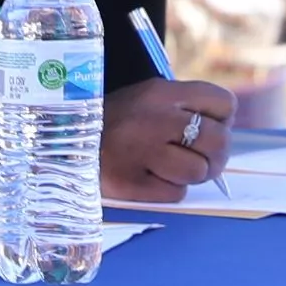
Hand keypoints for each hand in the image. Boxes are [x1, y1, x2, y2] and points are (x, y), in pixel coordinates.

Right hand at [102, 76, 242, 202]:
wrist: (62, 144)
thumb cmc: (114, 123)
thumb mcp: (146, 99)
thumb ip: (183, 108)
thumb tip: (222, 132)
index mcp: (162, 92)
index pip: (223, 103)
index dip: (223, 120)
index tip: (210, 128)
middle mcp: (155, 118)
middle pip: (219, 140)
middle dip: (216, 156)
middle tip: (202, 161)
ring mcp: (142, 152)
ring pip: (199, 171)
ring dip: (192, 175)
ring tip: (172, 170)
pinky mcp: (132, 183)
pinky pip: (176, 193)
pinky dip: (169, 190)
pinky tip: (152, 180)